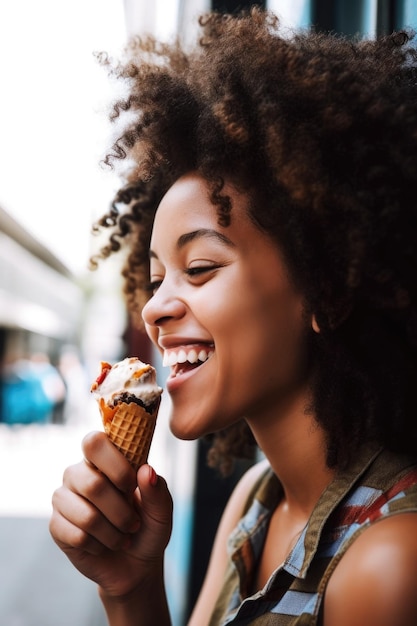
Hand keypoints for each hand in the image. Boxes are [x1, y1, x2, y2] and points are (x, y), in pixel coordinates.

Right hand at [49, 431, 172, 597]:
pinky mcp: (56, 525)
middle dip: (121, 511)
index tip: (131, 485)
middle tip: (134, 523)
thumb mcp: (162, 510)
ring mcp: (64, 498)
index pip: (94, 442)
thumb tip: (146, 470)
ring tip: (123, 537)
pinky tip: (103, 545)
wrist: (135, 564)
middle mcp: (79, 473)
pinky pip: (77, 536)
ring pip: (87, 515)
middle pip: (92, 483)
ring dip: (113, 533)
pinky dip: (100, 545)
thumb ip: (156, 489)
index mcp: (104, 459)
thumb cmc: (148, 527)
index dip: (114, 465)